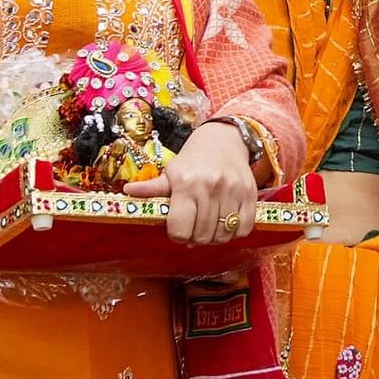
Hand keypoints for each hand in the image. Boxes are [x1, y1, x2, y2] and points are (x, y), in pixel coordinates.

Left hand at [125, 119, 257, 244]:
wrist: (224, 140)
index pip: (180, 229)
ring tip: (208, 227)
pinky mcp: (250, 194)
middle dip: (195, 238)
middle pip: (202, 236)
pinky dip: (234, 232)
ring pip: (222, 235)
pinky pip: (244, 228)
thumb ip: (152, 188)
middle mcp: (210, 187)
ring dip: (214, 237)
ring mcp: (232, 191)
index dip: (177, 235)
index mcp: (186, 183)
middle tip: (193, 229)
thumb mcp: (170, 172)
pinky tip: (225, 224)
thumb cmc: (193, 161)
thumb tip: (128, 192)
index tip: (178, 229)